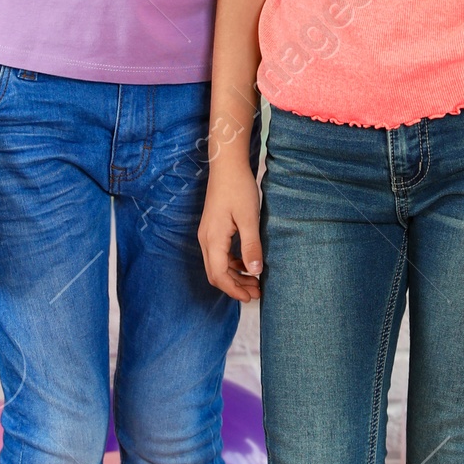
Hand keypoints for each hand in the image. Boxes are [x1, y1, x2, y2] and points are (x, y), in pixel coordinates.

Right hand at [199, 158, 263, 301]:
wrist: (227, 166)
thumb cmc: (238, 188)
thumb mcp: (249, 218)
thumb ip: (251, 246)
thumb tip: (255, 272)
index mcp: (213, 240)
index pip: (219, 275)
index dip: (234, 290)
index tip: (251, 298)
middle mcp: (206, 240)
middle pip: (216, 274)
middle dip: (235, 287)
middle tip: (256, 293)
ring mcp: (208, 235)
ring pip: (218, 265)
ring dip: (235, 276)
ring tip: (255, 282)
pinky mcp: (213, 229)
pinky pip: (220, 254)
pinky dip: (233, 264)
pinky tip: (248, 264)